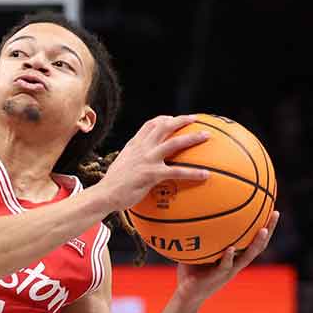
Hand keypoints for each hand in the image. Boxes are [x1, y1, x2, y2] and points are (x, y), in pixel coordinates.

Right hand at [95, 115, 212, 212]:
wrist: (105, 194)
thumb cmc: (113, 184)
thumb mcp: (121, 164)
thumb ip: (132, 159)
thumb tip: (139, 164)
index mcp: (134, 145)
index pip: (150, 125)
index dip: (163, 119)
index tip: (172, 118)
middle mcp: (142, 148)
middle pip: (164, 126)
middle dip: (181, 120)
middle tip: (195, 119)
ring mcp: (148, 159)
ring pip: (175, 143)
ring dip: (193, 138)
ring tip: (207, 136)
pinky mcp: (152, 174)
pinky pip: (178, 171)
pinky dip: (193, 172)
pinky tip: (205, 174)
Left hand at [173, 211, 280, 304]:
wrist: (186, 294)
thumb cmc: (191, 270)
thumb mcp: (197, 248)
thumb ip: (200, 234)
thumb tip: (195, 209)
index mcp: (235, 257)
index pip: (253, 239)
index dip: (264, 225)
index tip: (272, 208)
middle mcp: (236, 263)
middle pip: (258, 245)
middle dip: (269, 229)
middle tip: (276, 213)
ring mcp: (228, 271)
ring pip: (248, 257)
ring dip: (257, 243)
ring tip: (264, 230)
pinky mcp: (217, 277)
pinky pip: (225, 266)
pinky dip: (229, 257)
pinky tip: (231, 248)